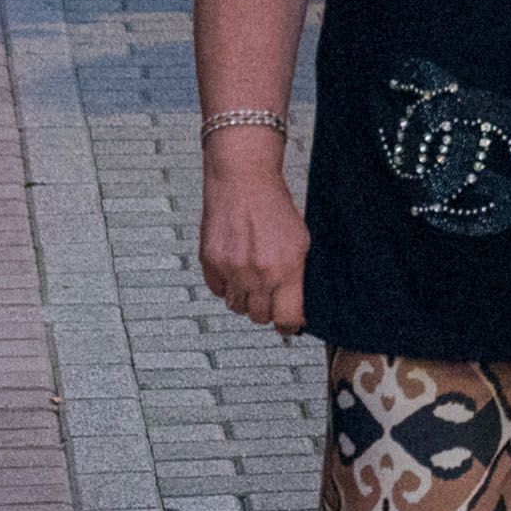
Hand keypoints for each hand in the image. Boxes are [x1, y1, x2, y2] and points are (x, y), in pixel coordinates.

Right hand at [198, 150, 309, 332]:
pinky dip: (227, 286)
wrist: (243, 183)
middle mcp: (257, 274)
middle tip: (272, 298)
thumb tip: (297, 303)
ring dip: (246, 299)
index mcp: (286, 269)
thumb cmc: (275, 207)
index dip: (290, 326)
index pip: (287, 317)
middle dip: (268, 311)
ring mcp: (231, 270)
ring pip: (237, 307)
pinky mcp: (210, 264)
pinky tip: (236, 269)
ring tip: (254, 280)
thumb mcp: (301, 241)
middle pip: (260, 317)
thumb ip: (297, 275)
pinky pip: (218, 292)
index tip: (291, 327)